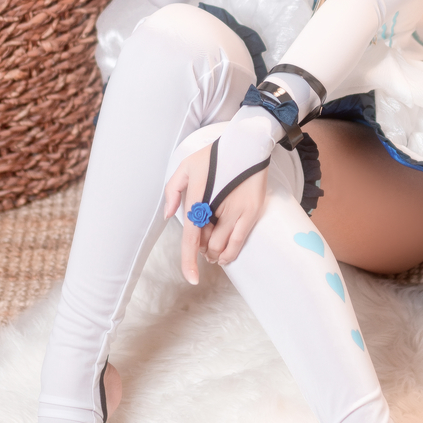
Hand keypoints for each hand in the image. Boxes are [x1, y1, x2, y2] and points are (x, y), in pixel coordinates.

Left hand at [164, 143, 268, 283]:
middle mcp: (221, 208)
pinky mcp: (253, 212)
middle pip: (208, 245)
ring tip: (212, 250)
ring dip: (216, 253)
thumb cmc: (215, 155)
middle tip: (202, 243)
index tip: (191, 279)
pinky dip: (231, 252)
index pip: (192, 237)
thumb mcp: (186, 166)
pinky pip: (240, 241)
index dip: (189, 260)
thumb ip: (172, 191)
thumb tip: (169, 215)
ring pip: (225, 247)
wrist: (247, 144)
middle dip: (202, 250)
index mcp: (200, 198)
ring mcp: (239, 211)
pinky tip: (225, 254)